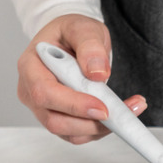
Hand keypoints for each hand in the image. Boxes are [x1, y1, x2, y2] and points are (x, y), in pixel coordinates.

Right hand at [17, 14, 145, 143]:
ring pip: (71, 133)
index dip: (73, 105)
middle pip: (55, 121)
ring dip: (103, 127)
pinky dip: (103, 129)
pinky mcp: (61, 118)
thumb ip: (90, 46)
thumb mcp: (83, 28)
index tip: (102, 108)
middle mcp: (31, 91)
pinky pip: (81, 134)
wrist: (73, 42)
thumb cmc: (72, 34)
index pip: (44, 93)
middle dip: (92, 123)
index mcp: (30, 66)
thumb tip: (96, 73)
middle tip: (123, 112)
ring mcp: (44, 109)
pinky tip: (121, 113)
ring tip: (131, 108)